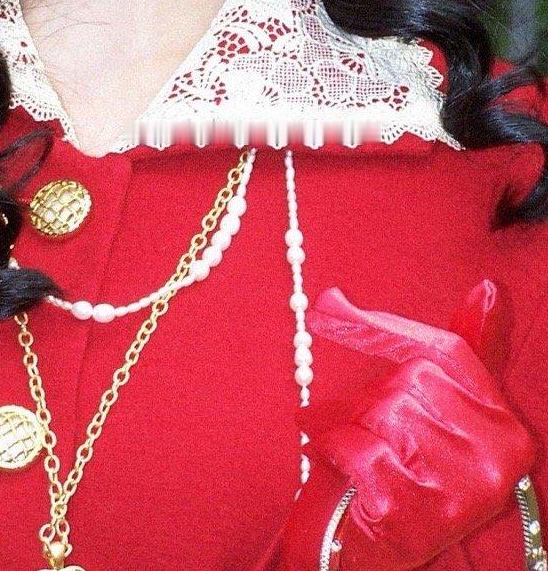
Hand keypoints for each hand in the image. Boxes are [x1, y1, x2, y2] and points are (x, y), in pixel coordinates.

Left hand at [275, 279, 535, 570]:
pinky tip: (326, 456)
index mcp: (506, 429)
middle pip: (411, 381)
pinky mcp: (409, 513)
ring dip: (341, 420)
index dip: (385, 326)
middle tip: (338, 412)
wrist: (381, 556)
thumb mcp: (442, 416)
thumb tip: (490, 289)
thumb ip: (460, 354)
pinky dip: (332, 446)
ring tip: (327, 434)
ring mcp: (455, 490)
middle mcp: (494, 462)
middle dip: (364, 394)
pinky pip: (358, 449)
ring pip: (383, 412)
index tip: (326, 305)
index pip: (448, 353)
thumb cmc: (410, 472)